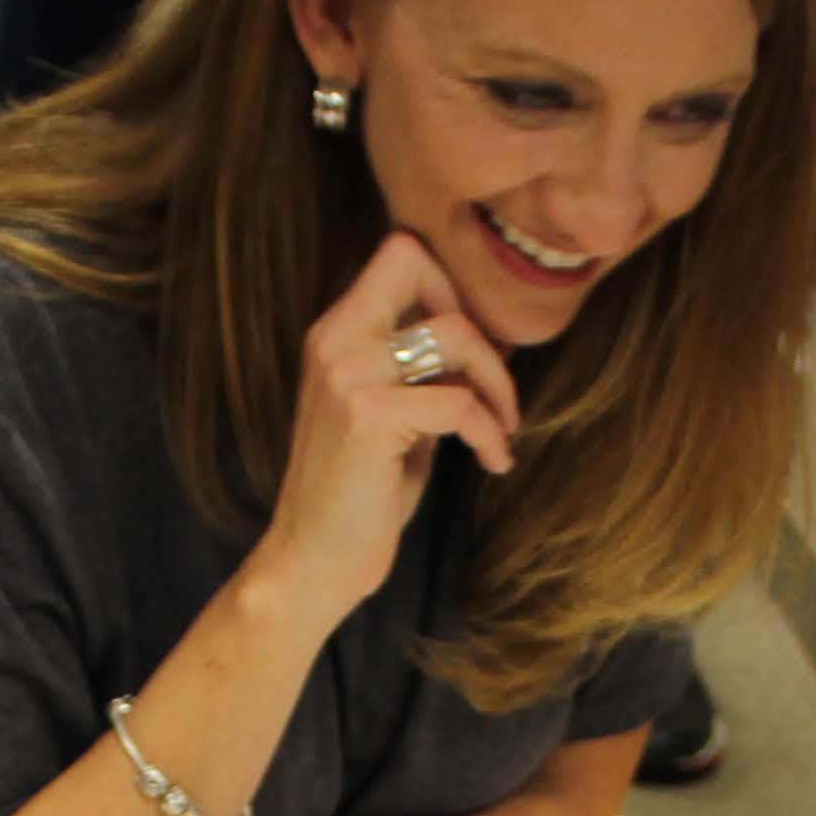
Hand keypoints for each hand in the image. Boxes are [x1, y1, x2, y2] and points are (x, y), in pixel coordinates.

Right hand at [253, 232, 519, 627]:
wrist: (312, 562)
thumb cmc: (357, 497)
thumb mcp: (390, 417)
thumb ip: (421, 371)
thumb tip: (484, 338)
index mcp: (335, 334)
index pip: (396, 253)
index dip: (446, 286)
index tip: (467, 349)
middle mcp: (335, 340)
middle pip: (416, 263)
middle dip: (472, 316)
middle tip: (488, 378)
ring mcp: (349, 374)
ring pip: (454, 332)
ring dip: (497, 381)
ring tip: (503, 426)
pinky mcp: (370, 416)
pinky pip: (461, 402)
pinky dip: (491, 433)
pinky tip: (494, 462)